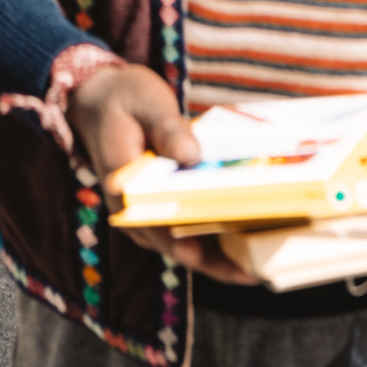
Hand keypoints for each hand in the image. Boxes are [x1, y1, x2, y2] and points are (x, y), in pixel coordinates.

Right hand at [70, 61, 259, 284]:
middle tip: (268, 264)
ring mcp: (147, 214)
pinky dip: (218, 232)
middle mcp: (134, 213)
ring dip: (226, 250)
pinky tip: (250, 227)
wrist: (97, 99)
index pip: (166, 234)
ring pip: (190, 245)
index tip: (241, 267)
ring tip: (269, 252)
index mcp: (124, 190)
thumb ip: (166, 127)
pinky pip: (190, 229)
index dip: (205, 255)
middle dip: (226, 261)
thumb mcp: (144, 100)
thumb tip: (193, 155)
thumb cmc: (122, 99)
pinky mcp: (160, 208)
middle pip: (185, 249)